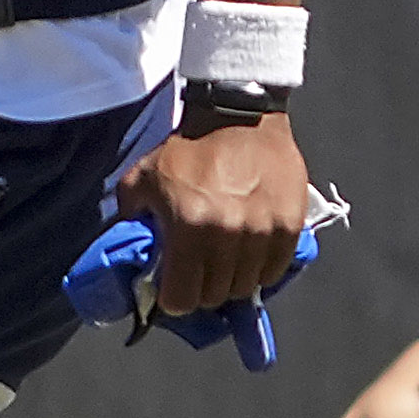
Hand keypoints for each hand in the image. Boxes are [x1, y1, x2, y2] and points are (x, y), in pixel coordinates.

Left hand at [110, 97, 325, 330]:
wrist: (239, 117)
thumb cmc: (187, 148)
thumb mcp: (141, 178)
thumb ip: (129, 217)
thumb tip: (129, 250)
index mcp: (188, 227)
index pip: (182, 297)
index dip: (174, 300)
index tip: (172, 293)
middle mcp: (227, 235)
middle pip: (215, 295)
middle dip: (201, 292)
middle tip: (197, 277)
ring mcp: (262, 233)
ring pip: (246, 286)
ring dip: (231, 282)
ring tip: (222, 264)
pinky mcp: (289, 226)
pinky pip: (275, 270)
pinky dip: (260, 271)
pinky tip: (248, 256)